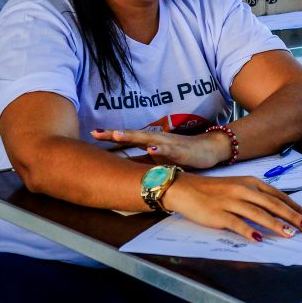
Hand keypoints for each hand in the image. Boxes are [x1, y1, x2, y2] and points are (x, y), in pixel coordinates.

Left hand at [92, 127, 230, 167]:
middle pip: (133, 135)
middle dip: (114, 134)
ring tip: (117, 135)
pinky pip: (169, 150)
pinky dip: (160, 150)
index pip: (127, 138)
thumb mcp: (158, 159)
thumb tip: (121, 169)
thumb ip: (141, 162)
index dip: (110, 136)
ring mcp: (169, 144)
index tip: (92, 134)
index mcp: (151, 142)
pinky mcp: (182, 151)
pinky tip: (151, 150)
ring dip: (132, 137)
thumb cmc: (182, 154)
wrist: (209, 149)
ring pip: (148, 139)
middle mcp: (157, 139)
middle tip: (96, 132)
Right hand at [161, 171, 301, 241]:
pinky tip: (259, 239)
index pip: (279, 196)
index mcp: (252, 183)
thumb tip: (279, 210)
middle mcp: (244, 190)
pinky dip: (249, 231)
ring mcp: (231, 201)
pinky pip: (237, 223)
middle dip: (293, 217)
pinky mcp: (219, 214)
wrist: (185, 188)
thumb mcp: (239, 186)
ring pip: (259, 214)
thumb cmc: (214, 190)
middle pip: (273, 205)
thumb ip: (257, 196)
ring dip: (276, 225)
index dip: (295, 207)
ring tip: (290, 234)